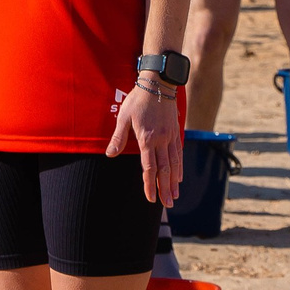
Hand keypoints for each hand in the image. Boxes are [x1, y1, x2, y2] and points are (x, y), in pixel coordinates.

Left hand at [105, 76, 182, 204]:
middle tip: (167, 205)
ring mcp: (171, 137)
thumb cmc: (137, 100)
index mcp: (147, 139)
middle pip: (164, 170)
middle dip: (165, 189)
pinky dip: (180, 167)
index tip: (150, 198)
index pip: (149, 167)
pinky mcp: (176, 132)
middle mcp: (162, 141)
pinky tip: (180, 177)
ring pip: (174, 164)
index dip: (149, 184)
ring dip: (174, 182)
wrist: (158, 84)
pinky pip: (179, 153)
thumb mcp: (123, 117)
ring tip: (175, 196)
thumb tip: (110, 154)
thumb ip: (118, 138)